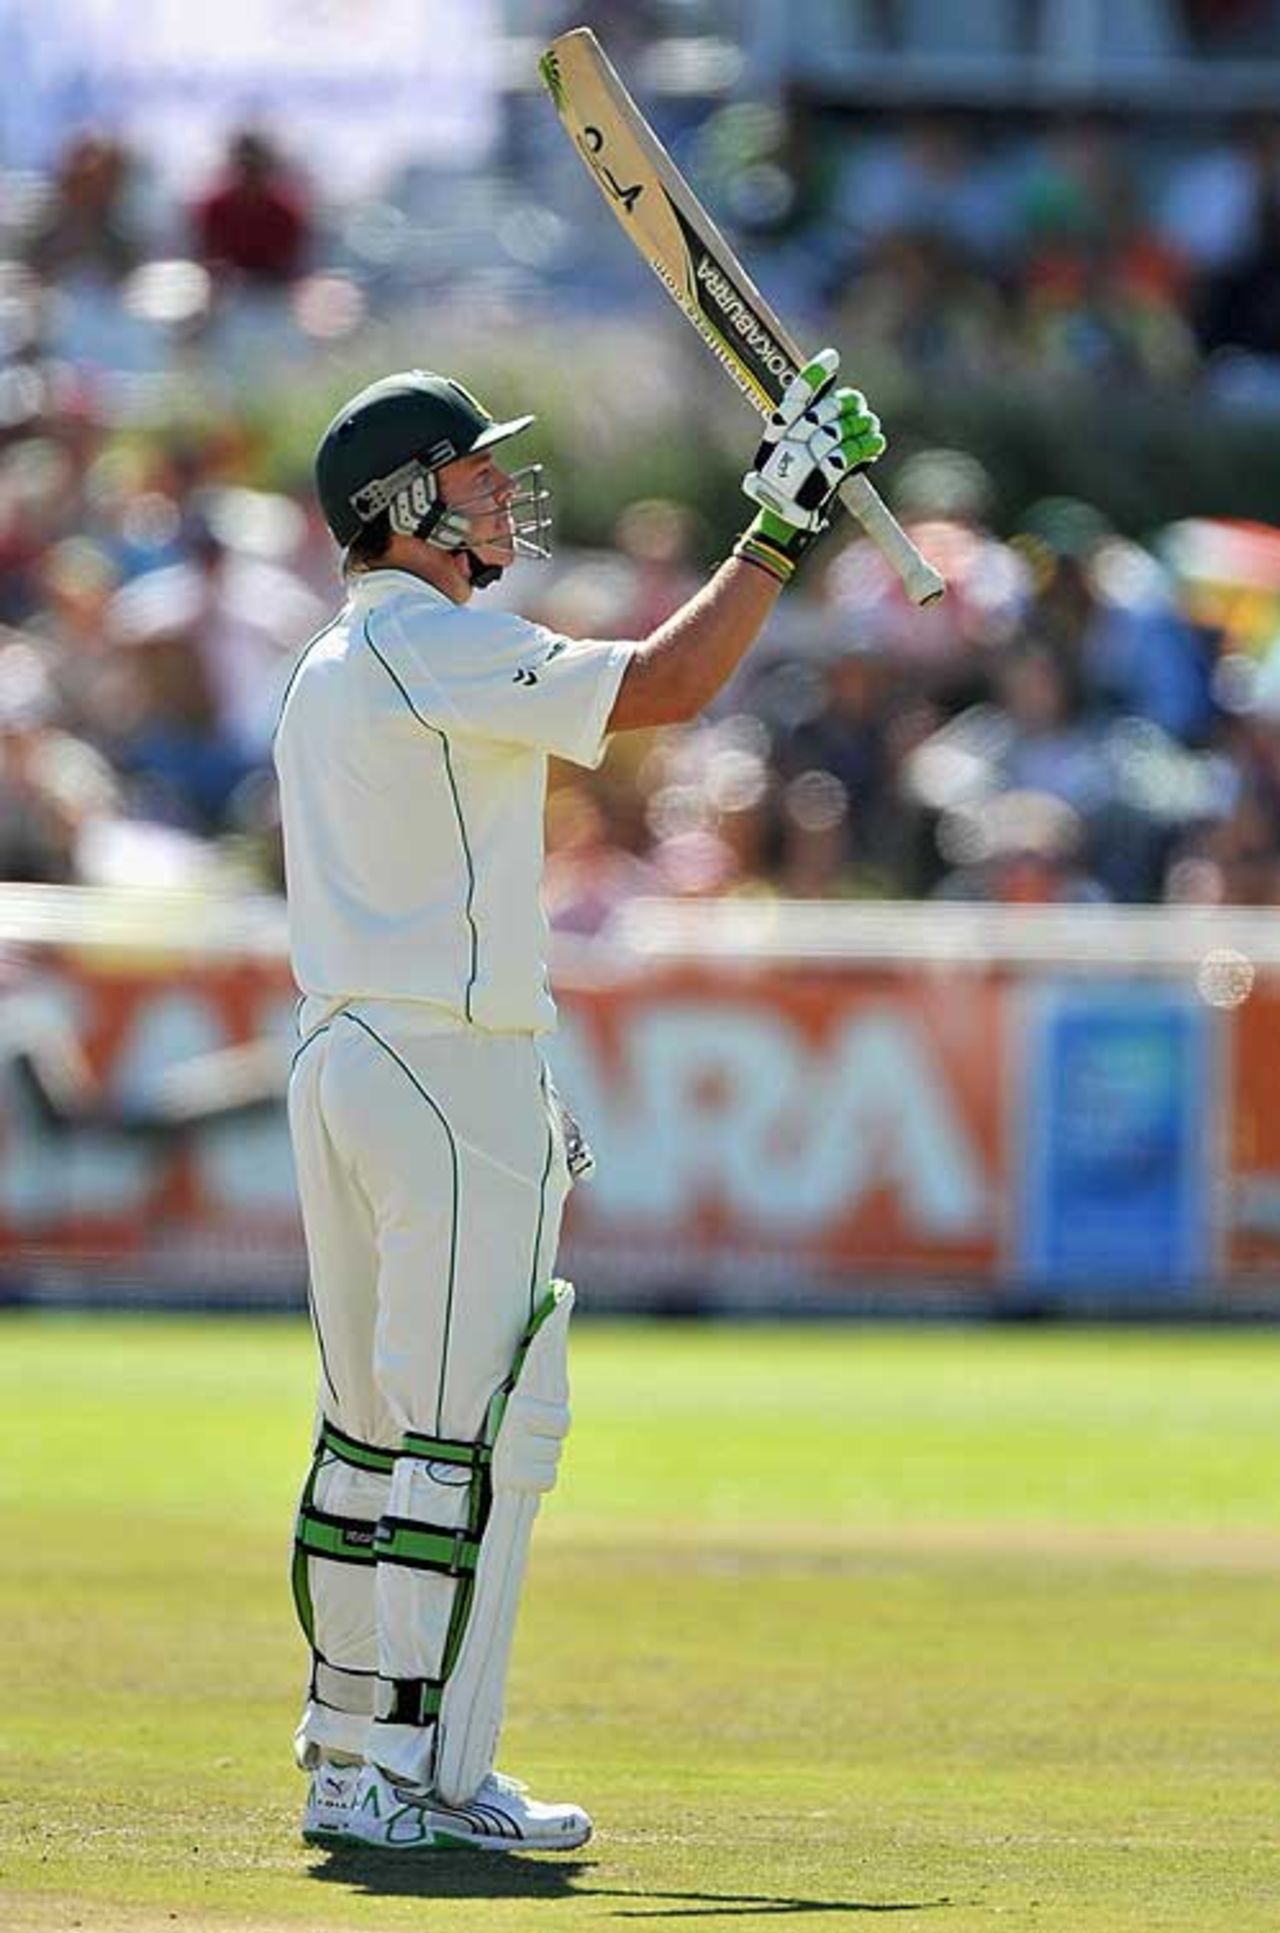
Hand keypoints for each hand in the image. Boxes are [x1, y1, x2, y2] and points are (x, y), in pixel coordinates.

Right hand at [735, 349, 885, 584]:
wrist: (781, 526)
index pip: (796, 395)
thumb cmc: (787, 490)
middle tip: (862, 410)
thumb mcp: (785, 456)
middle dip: (849, 406)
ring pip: (843, 431)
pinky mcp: (823, 477)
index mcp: (777, 433)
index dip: (816, 374)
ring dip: (863, 426)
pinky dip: (867, 446)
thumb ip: (806, 431)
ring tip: (872, 428)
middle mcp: (789, 443)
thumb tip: (841, 405)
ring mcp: (806, 460)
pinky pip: (852, 454)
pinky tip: (875, 443)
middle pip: (827, 411)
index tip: (832, 358)